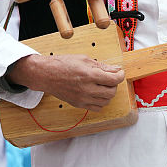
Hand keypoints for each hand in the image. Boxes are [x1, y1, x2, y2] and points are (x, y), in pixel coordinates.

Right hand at [8, 53, 123, 111]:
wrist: (46, 75)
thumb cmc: (63, 64)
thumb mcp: (84, 59)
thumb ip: (101, 66)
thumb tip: (115, 70)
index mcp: (89, 75)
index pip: (113, 79)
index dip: (120, 75)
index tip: (119, 73)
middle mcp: (87, 89)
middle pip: (111, 92)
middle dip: (114, 84)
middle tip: (110, 78)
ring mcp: (83, 98)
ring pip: (106, 101)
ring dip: (108, 93)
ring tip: (103, 85)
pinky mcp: (79, 104)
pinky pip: (97, 107)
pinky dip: (101, 101)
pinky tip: (97, 93)